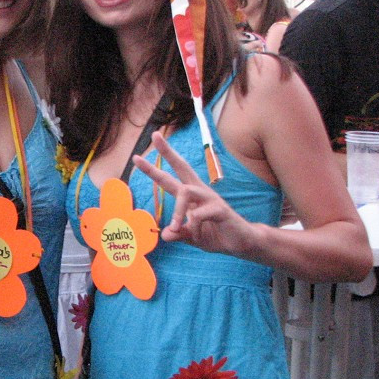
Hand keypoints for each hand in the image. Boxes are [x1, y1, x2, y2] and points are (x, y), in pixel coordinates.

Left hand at [132, 132, 261, 256]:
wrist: (242, 243)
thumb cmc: (216, 235)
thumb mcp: (193, 236)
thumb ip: (179, 234)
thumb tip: (165, 235)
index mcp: (191, 196)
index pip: (170, 178)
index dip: (153, 169)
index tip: (137, 157)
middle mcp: (200, 192)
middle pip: (182, 166)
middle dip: (167, 152)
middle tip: (155, 135)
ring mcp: (211, 199)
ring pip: (186, 192)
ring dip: (176, 210)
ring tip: (175, 227)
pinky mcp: (220, 209)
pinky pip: (199, 213)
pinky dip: (194, 226)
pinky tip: (199, 234)